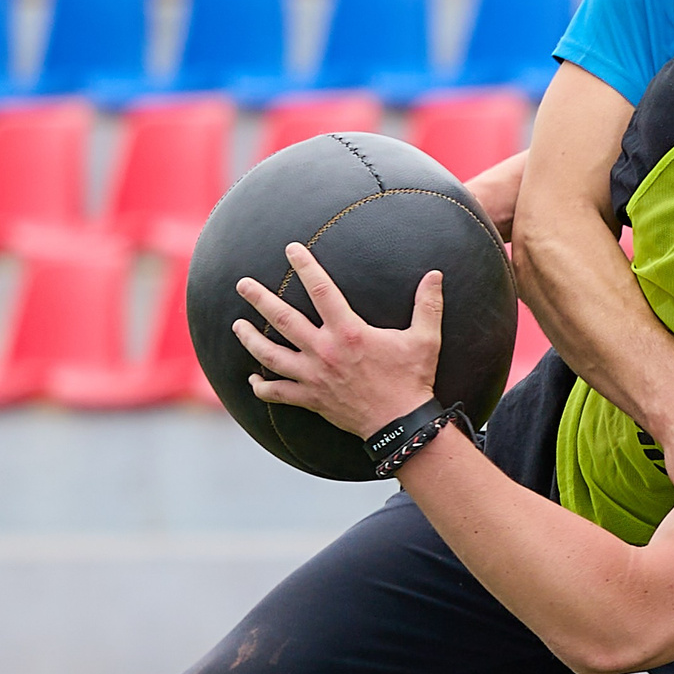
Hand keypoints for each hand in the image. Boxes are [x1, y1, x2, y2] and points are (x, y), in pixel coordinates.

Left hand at [233, 244, 438, 438]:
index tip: (291, 249)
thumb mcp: (426, 339)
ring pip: (271, 355)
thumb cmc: (413, 379)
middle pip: (283, 319)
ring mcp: (314, 376)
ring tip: (238, 325)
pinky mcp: (311, 399)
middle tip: (242, 284)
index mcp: (349, 332)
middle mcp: (325, 351)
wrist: (401, 424)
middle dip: (259, 299)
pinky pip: (278, 393)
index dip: (306, 267)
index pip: (321, 291)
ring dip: (250, 339)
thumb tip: (435, 275)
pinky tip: (252, 379)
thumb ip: (428, 305)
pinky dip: (262, 387)